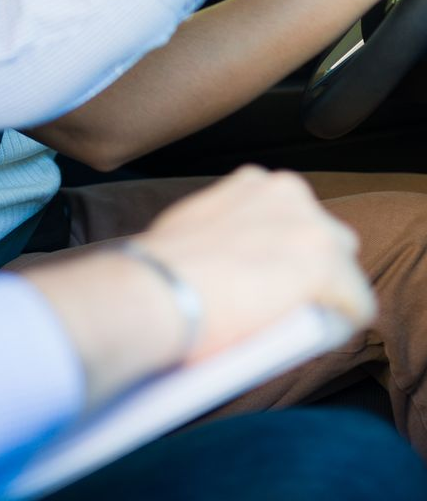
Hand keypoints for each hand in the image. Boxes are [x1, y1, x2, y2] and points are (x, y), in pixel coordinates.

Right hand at [133, 166, 373, 361]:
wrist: (156, 288)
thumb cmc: (161, 266)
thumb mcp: (199, 223)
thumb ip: (231, 229)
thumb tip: (245, 262)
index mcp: (258, 181)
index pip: (294, 220)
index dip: (284, 255)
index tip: (266, 278)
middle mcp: (290, 191)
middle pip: (327, 239)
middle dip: (311, 269)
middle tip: (279, 300)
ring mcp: (312, 227)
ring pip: (345, 272)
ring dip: (326, 295)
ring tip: (291, 319)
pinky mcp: (327, 266)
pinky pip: (358, 306)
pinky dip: (338, 325)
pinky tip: (306, 333)